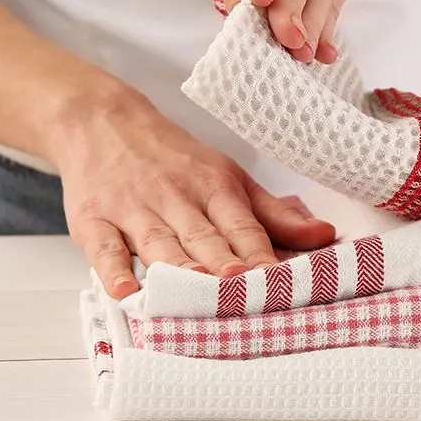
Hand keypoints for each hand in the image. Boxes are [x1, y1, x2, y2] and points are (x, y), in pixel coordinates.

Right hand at [52, 92, 336, 298]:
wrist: (103, 121)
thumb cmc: (173, 159)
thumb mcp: (228, 176)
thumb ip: (274, 214)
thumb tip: (326, 237)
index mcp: (215, 186)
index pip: (244, 228)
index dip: (262, 258)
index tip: (283, 288)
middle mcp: (177, 197)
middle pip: (205, 239)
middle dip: (226, 268)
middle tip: (246, 296)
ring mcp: (134, 209)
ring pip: (160, 244)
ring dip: (180, 270)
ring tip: (196, 298)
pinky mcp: (95, 221)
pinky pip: (105, 248)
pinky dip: (113, 271)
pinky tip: (126, 294)